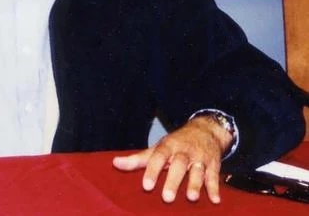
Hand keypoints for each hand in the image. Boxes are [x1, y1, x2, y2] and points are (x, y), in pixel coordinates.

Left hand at [112, 116, 233, 203]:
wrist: (205, 130)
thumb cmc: (176, 143)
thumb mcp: (157, 147)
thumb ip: (138, 159)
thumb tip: (115, 163)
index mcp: (168, 147)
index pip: (158, 157)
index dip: (152, 171)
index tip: (146, 186)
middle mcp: (183, 152)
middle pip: (178, 165)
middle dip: (173, 181)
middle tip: (167, 198)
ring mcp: (199, 158)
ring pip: (197, 171)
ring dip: (195, 184)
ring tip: (192, 198)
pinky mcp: (213, 165)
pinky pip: (214, 177)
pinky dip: (215, 188)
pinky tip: (215, 200)